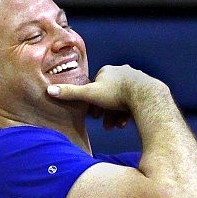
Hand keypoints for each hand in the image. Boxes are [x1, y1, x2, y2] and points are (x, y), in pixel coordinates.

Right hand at [47, 64, 168, 114]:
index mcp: (108, 71)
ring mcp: (137, 79)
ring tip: (115, 126)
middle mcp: (123, 71)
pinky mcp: (148, 89)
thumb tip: (49, 90)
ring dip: (117, 115)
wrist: (146, 97)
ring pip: (123, 99)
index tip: (94, 116)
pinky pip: (135, 102)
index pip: (96, 87)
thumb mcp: (90, 95)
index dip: (93, 102)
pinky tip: (126, 123)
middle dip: (106, 111)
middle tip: (105, 125)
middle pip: (110, 94)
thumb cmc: (117, 94)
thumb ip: (71, 93)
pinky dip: (129, 113)